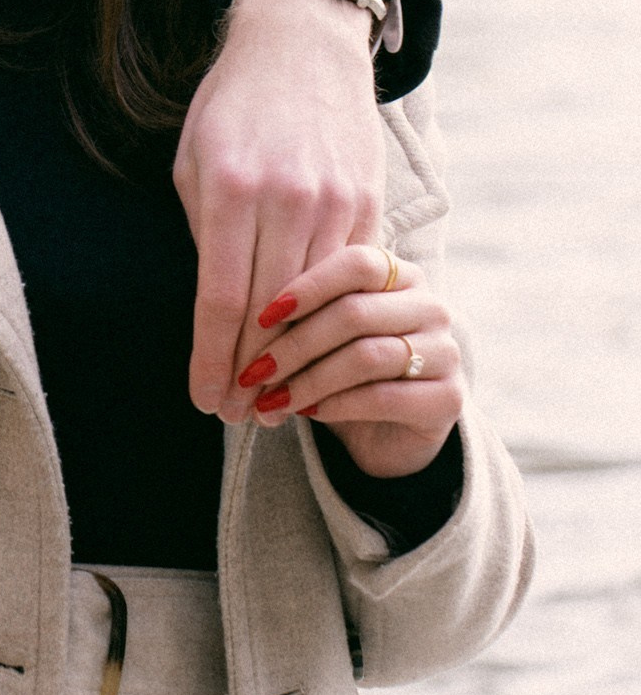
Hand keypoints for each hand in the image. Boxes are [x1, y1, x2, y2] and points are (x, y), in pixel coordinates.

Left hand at [175, 0, 382, 421]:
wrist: (302, 47)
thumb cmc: (231, 107)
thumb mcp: (195, 162)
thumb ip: (204, 234)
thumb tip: (215, 311)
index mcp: (230, 188)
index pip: (221, 299)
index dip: (212, 359)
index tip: (204, 401)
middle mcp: (287, 199)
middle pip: (269, 314)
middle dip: (249, 372)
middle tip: (234, 416)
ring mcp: (335, 201)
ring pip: (315, 304)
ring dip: (293, 358)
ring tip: (269, 398)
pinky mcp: (367, 203)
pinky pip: (348, 278)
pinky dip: (328, 320)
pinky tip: (312, 351)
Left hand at [233, 242, 461, 476]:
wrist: (389, 431)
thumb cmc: (345, 369)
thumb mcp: (322, 333)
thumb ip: (300, 315)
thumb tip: (245, 319)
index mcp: (402, 274)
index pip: (355, 263)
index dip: (306, 287)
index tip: (261, 316)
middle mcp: (431, 306)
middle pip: (354, 313)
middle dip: (294, 344)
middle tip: (253, 371)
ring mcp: (446, 352)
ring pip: (365, 356)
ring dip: (308, 380)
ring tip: (270, 399)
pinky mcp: (449, 399)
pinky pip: (382, 396)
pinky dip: (335, 405)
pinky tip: (306, 412)